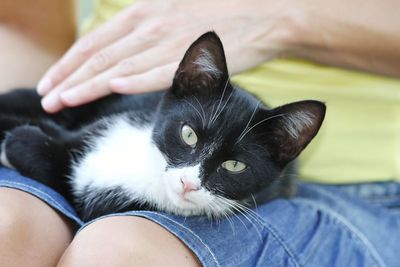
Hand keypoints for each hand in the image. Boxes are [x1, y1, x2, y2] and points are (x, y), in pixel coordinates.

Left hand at [37, 0, 290, 112]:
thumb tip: (127, 56)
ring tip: (62, 102)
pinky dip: (134, 79)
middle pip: (99, 56)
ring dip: (88, 85)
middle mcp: (151, 25)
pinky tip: (113, 88)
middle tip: (47, 99)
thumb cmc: (219, 15)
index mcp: (145, 13)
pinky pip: (158, 70)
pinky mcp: (192, 56)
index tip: (52, 82)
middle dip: (68, 78)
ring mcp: (170, 40)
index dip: (70, 63)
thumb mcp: (174, 13)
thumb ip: (148, 31)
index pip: (96, 42)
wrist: (265, 13)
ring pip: (120, 65)